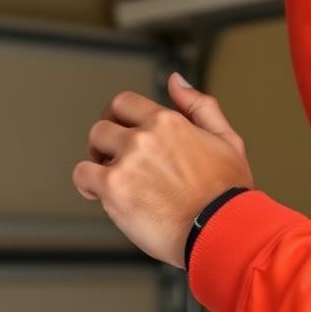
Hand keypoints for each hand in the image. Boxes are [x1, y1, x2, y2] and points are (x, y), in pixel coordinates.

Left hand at [72, 74, 253, 268]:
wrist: (222, 230)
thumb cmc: (227, 192)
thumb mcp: (226, 138)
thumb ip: (199, 105)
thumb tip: (176, 81)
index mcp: (169, 121)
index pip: (124, 102)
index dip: (118, 116)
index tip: (119, 129)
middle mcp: (144, 137)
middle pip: (103, 126)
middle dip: (106, 141)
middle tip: (113, 157)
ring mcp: (127, 162)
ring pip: (92, 149)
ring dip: (96, 162)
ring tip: (108, 178)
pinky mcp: (113, 189)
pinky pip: (83, 176)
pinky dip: (87, 185)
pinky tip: (99, 194)